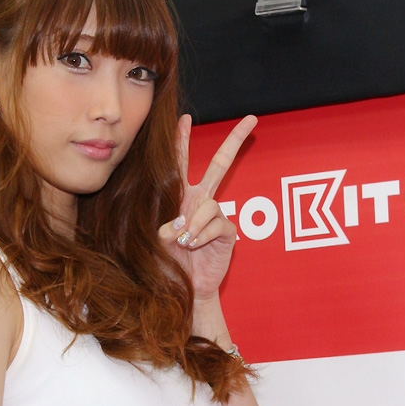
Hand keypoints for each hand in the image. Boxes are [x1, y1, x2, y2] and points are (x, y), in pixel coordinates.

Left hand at [158, 113, 256, 303]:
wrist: (184, 287)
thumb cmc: (166, 262)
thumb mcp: (153, 240)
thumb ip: (161, 226)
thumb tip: (179, 224)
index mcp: (180, 197)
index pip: (180, 163)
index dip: (183, 140)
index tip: (184, 118)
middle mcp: (199, 201)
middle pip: (220, 164)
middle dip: (234, 141)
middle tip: (251, 119)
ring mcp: (215, 215)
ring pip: (209, 204)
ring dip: (193, 224)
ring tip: (184, 242)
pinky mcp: (226, 231)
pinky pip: (217, 223)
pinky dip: (202, 234)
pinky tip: (194, 246)